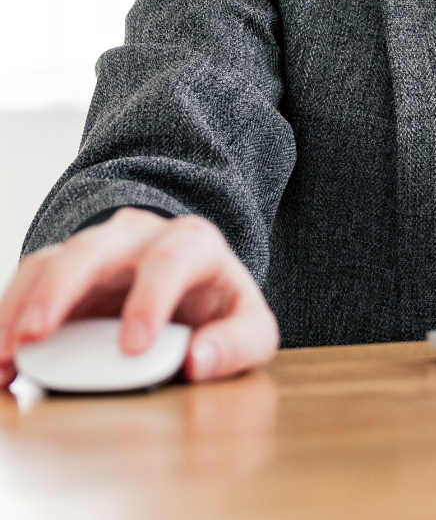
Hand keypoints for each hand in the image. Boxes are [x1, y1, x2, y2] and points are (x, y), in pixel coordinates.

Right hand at [0, 208, 278, 389]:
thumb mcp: (249, 327)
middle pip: (94, 248)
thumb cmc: (219, 309)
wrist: (193, 289)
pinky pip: (28, 283)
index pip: (172, 258)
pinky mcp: (64, 272)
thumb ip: (238, 343)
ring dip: (20, 307)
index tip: (132, 347)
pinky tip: (0, 359)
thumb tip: (201, 359)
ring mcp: (96, 250)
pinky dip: (8, 317)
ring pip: (51, 262)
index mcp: (193, 244)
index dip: (150, 299)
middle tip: (34, 337)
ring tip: (3, 357)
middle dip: (61, 290)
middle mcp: (139, 237)